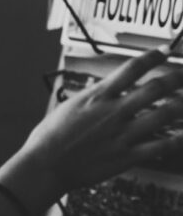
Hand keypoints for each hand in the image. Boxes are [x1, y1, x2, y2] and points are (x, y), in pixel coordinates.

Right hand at [20, 48, 182, 195]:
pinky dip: (179, 139)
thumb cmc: (50, 136)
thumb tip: (104, 90)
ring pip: (165, 114)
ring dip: (182, 105)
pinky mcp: (128, 156)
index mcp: (97, 96)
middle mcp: (114, 111)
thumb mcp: (69, 106)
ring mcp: (123, 134)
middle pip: (156, 88)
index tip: (165, 50)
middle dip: (177, 78)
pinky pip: (162, 146)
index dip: (153, 56)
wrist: (46, 164)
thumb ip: (93, 97)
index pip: (131, 68)